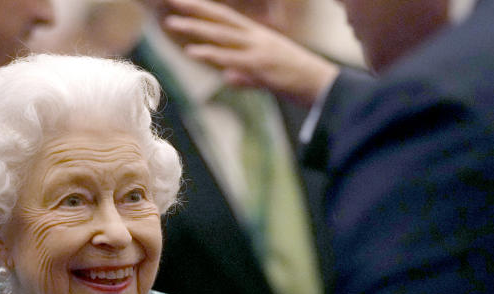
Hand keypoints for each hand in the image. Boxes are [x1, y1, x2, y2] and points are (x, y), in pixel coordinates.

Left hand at [162, 0, 338, 107]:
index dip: (205, 9)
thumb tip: (228, 77)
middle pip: (220, 19)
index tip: (184, 2)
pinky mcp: (259, 65)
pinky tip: (191, 51)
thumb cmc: (296, 80)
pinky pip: (230, 58)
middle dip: (195, 9)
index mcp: (258, 36)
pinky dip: (210, 54)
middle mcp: (256, 37)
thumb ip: (244, 76)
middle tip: (172, 0)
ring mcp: (257, 49)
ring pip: (221, 35)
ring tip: (172, 22)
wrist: (321, 86)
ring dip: (195, 28)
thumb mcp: (265, 76)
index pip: (226, 18)